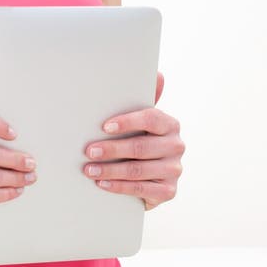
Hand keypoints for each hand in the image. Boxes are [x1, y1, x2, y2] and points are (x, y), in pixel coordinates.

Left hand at [82, 72, 184, 210]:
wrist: (152, 174)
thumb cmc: (141, 139)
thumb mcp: (141, 120)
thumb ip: (146, 99)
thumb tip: (158, 74)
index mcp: (170, 124)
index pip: (150, 119)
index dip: (127, 122)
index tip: (104, 126)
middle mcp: (176, 146)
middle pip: (141, 147)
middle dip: (112, 149)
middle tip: (89, 151)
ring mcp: (174, 169)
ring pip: (138, 170)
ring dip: (110, 171)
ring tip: (89, 169)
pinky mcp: (169, 191)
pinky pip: (142, 190)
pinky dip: (119, 187)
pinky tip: (102, 184)